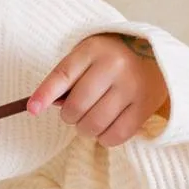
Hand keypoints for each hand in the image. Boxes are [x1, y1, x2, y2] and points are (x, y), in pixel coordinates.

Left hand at [26, 34, 168, 147]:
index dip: (44, 94)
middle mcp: (114, 66)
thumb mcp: (88, 55)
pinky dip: (104, 139)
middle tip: (73, 113)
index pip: (63, 75)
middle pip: (77, 105)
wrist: (156, 54)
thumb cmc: (112, 57)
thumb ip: (69, 76)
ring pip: (95, 123)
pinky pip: (117, 135)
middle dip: (69, 116)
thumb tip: (44, 106)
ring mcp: (131, 87)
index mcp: (93, 49)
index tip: (32, 110)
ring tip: (88, 121)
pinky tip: (104, 130)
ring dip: (85, 129)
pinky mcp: (146, 106)